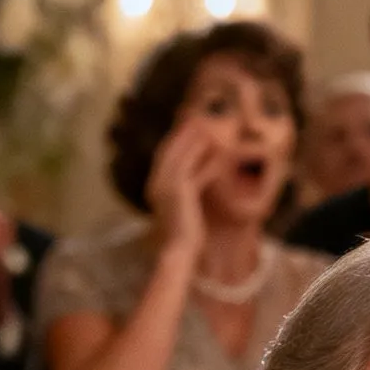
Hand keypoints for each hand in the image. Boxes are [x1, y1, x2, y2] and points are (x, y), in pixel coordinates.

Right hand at [145, 114, 218, 259]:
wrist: (180, 251)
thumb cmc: (185, 234)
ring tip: (206, 125)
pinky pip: (191, 165)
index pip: (165, 157)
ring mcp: (165, 186)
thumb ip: (189, 191)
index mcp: (155, 187)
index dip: (176, 141)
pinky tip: (214, 145)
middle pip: (169, 150)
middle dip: (182, 133)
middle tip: (196, 117)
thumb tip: (197, 181)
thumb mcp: (186, 207)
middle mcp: (156, 183)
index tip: (189, 128)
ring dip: (192, 138)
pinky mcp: (178, 190)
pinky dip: (201, 153)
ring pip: (179, 155)